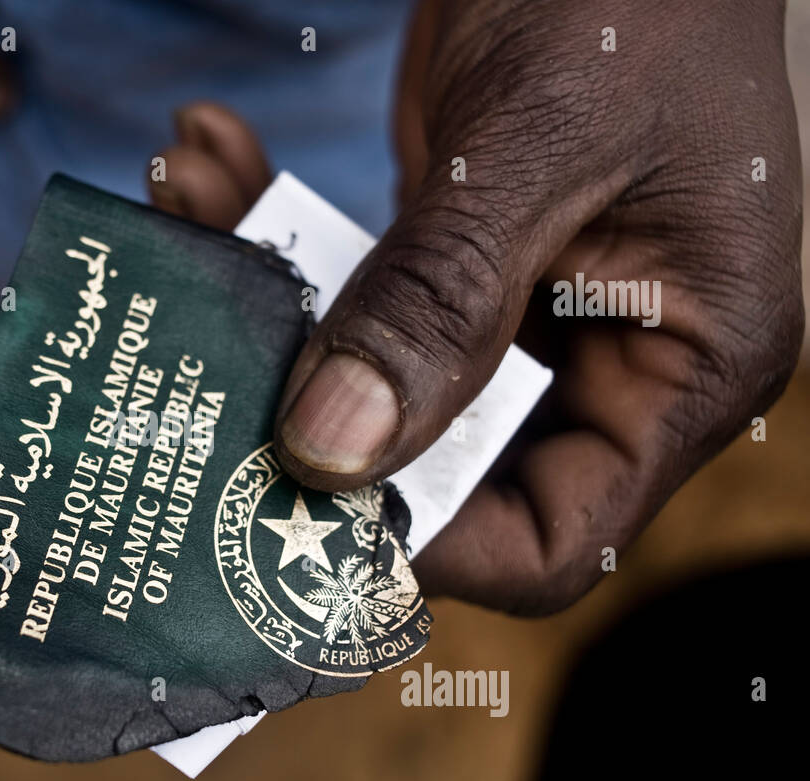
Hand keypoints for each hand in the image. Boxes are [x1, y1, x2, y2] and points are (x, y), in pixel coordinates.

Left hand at [154, 0, 802, 615]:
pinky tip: (213, 160)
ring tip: (188, 196)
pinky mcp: (456, 266)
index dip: (432, 542)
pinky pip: (356, 292)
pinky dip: (278, 232)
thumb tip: (331, 451)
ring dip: (269, 301)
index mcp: (685, 366)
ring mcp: (525, 314)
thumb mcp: (535, 145)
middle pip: (441, 472)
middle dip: (313, 421)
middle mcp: (608, 361)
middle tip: (204, 364)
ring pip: (374, 378)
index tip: (299, 495)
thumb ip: (439, 303)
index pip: (556, 538)